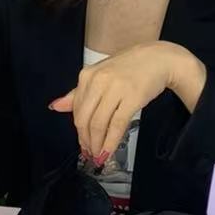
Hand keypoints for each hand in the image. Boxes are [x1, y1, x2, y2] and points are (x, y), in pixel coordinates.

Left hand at [50, 43, 181, 166]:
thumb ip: (78, 93)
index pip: (76, 110)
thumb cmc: (129, 67)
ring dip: (97, 144)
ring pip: (99, 124)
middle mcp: (98, 81)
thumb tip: (55, 106)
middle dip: (86, 141)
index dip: (78, 131)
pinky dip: (111, 142)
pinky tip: (108, 151)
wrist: (158, 59)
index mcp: (87, 75)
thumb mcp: (100, 75)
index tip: (83, 144)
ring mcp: (115, 89)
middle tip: (90, 153)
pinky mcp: (132, 98)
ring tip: (98, 155)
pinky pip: (117, 125)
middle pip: (85, 119)